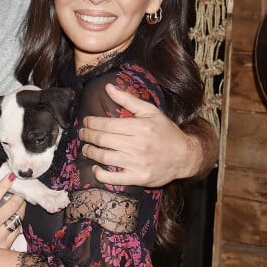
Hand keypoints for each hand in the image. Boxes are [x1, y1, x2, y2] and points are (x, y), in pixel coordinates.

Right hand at [0, 157, 24, 263]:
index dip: (4, 185)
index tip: (11, 176)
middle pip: (12, 205)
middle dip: (19, 194)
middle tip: (22, 188)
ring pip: (18, 217)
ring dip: (22, 207)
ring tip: (22, 201)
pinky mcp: (6, 244)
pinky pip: (18, 229)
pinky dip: (19, 221)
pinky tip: (17, 217)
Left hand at [79, 82, 202, 186]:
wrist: (185, 156)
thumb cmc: (166, 132)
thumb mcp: (151, 111)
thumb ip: (128, 99)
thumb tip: (108, 87)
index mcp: (140, 127)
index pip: (108, 124)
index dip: (92, 123)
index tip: (86, 122)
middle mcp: (138, 145)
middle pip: (103, 140)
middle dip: (87, 136)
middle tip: (82, 134)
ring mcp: (138, 163)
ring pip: (105, 157)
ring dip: (90, 152)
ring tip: (86, 148)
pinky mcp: (139, 178)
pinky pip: (114, 178)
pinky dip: (100, 174)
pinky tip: (95, 168)